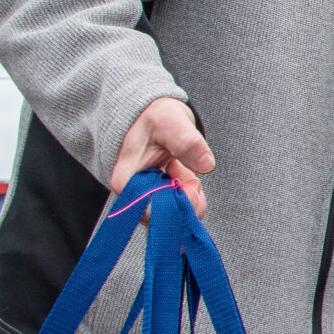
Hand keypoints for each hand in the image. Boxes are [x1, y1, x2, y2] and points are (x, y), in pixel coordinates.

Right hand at [110, 97, 213, 216]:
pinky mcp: (160, 198)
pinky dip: (191, 193)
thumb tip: (206, 165)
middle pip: (166, 218)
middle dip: (187, 197)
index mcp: (127, 182)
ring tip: (182, 168)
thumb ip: (186, 141)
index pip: (150, 211)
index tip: (189, 181)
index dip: (176, 203)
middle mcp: (134, 196)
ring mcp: (148, 199)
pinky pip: (182, 207)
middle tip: (186, 170)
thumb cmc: (154, 118)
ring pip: (177, 214)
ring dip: (190, 193)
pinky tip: (186, 174)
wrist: (153, 116)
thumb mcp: (169, 122)